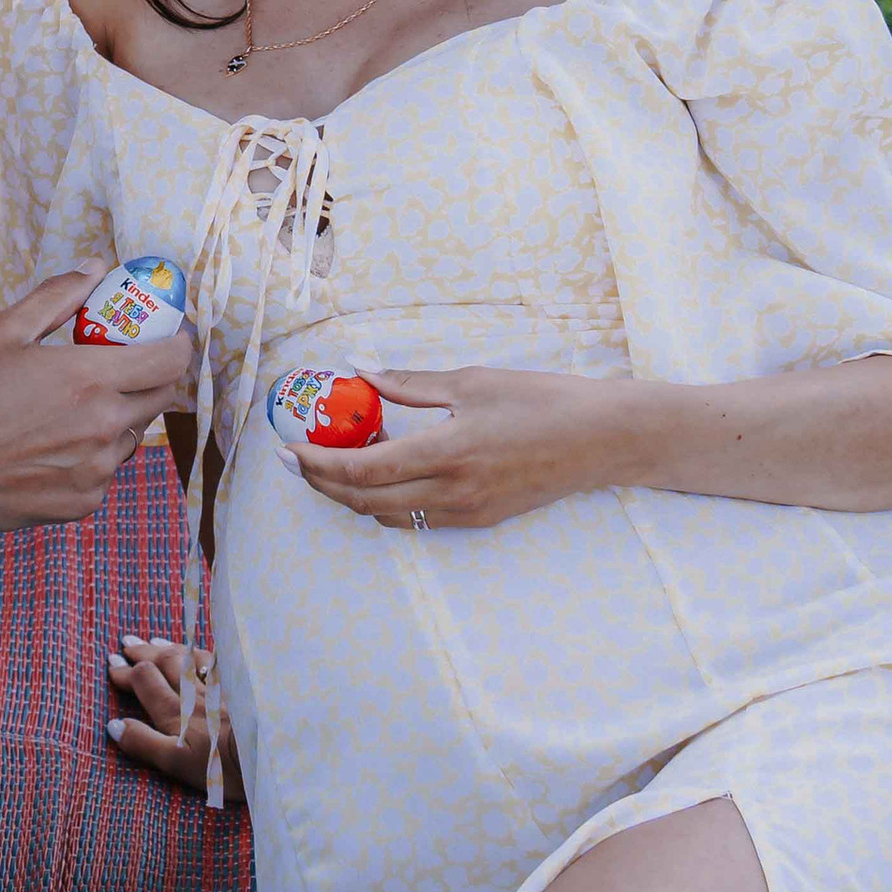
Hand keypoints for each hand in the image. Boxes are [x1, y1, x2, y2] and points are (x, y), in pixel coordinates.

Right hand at [0, 273, 194, 534]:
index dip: (178, 342)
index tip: (171, 334)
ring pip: (131, 434)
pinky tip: (52, 444)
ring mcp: (97, 470)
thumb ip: (57, 296)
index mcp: (90, 379)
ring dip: (118, 416)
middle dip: (152, 375)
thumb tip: (95, 268)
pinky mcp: (83, 502)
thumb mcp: (3, 330)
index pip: (170, 360)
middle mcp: (104, 428)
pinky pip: (106, 469)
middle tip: (125, 363)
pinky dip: (92, 453)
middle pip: (161, 397)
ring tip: (72, 407)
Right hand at [105, 634, 241, 800]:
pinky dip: (201, 654)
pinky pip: (216, 663)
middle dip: (142, 654)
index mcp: (175, 712)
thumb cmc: (222, 767)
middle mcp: (194, 694)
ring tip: (154, 642)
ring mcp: (219, 689)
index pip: (144, 681)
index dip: (125, 672)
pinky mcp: (241, 689)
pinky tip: (200, 652)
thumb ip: (143, 743)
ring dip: (167, 649)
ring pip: (188, 660)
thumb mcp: (176, 763)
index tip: (112, 665)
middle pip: (164, 664)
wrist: (269, 754)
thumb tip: (113, 725)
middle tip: (126, 644)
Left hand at [299, 367, 638, 531]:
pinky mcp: (481, 520)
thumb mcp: (472, 381)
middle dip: (324, 483)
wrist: (602, 440)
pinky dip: (387, 500)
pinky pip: (417, 519)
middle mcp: (454, 492)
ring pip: (388, 515)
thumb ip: (410, 384)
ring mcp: (468, 513)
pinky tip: (385, 471)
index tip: (289, 449)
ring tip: (339, 459)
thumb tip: (359, 371)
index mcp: (448, 453)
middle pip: (366, 501)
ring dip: (354, 493)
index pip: (364, 468)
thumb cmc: (542, 400)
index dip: (319, 463)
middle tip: (299, 459)